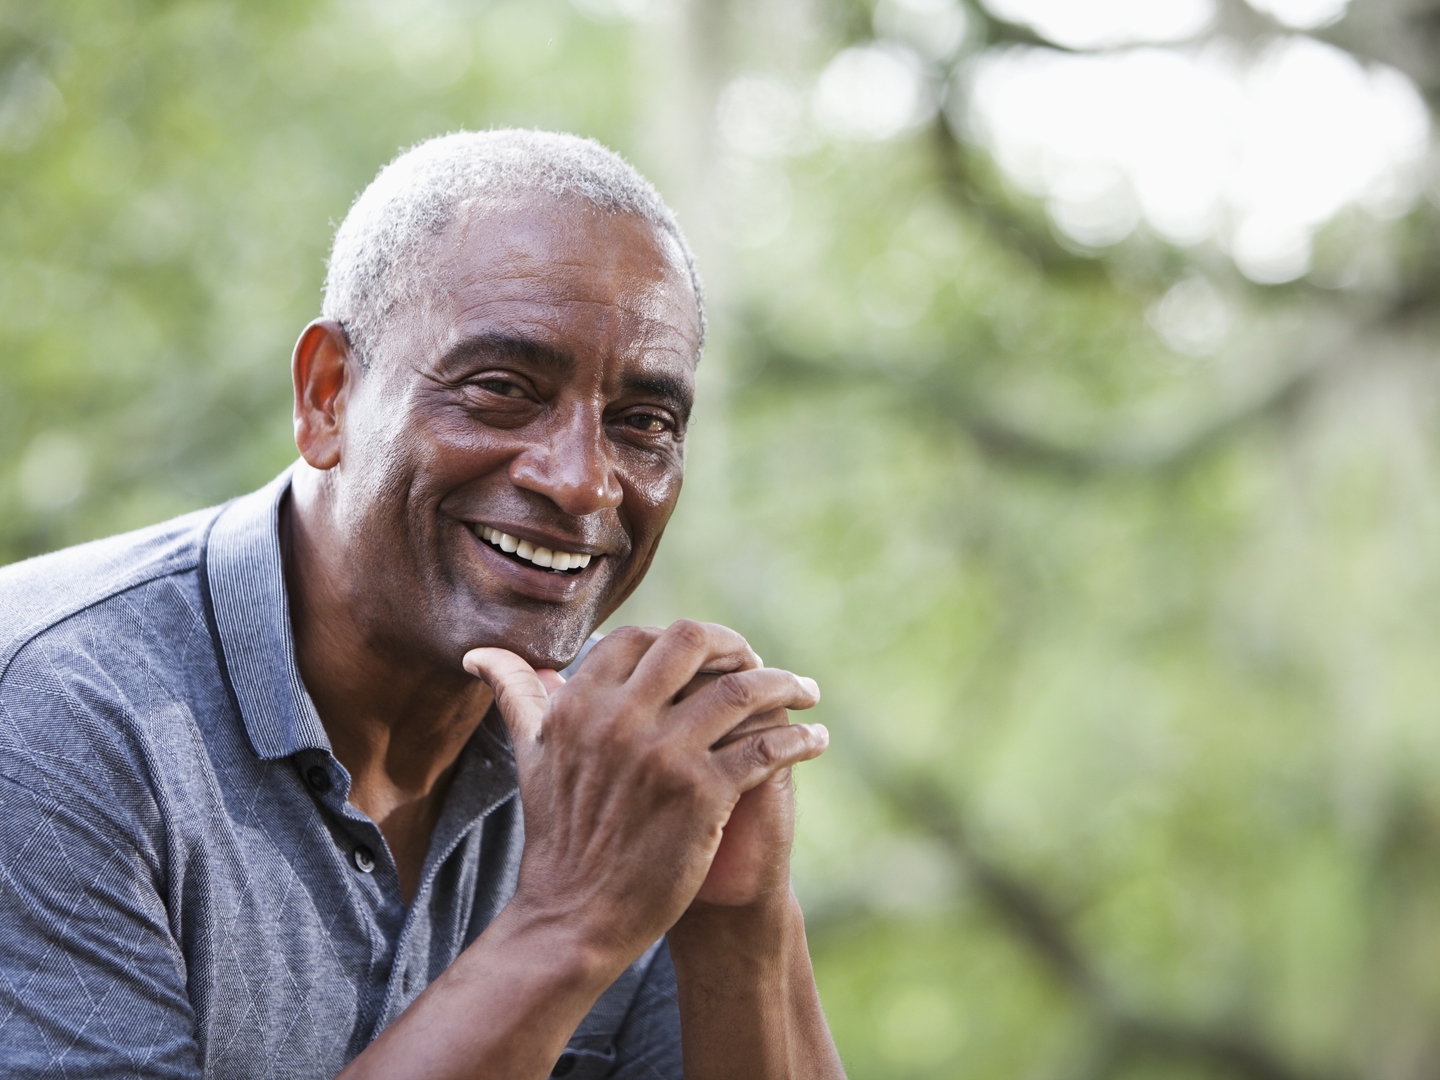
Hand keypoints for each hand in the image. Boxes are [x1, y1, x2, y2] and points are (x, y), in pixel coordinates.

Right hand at [462, 621, 827, 966]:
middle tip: (758, 663)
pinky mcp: (702, 794)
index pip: (641, 638)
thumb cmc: (557, 835)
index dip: (680, 641)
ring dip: (784, 683)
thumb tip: (481, 655)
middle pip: (693, 642)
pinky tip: (815, 740)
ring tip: (807, 692)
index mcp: (581, 703)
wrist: (575, 916)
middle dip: (734, 644)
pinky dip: (798, 739)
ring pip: (742, 689)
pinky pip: (765, 748)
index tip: (707, 656)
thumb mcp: (531, 756)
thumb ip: (518, 696)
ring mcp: (663, 754)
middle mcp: (620, 718)